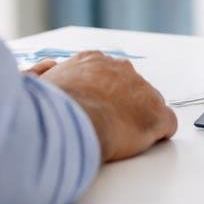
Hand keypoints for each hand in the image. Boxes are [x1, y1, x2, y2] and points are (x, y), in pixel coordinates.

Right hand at [35, 51, 176, 161]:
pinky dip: (156, 134)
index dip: (100, 95)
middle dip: (120, 105)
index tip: (93, 108)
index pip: (105, 75)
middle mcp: (121, 69)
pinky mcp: (156, 115)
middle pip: (129, 88)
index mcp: (93, 61)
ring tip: (119, 136)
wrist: (70, 122)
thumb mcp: (38, 82)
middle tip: (105, 124)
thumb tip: (46, 69)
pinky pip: (165, 124)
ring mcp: (142, 90)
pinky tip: (139, 143)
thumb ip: (44, 74)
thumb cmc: (50, 108)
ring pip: (147, 105)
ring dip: (136, 119)